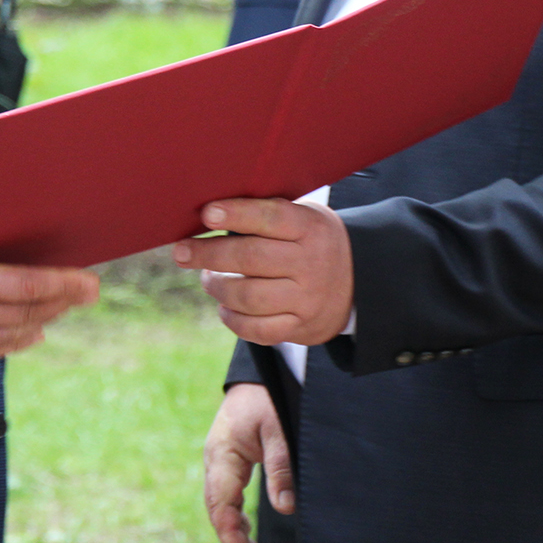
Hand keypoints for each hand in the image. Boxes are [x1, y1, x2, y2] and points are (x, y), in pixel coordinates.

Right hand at [0, 193, 98, 358]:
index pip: (27, 285)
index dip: (63, 284)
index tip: (89, 281)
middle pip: (28, 311)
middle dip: (63, 301)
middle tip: (88, 291)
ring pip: (15, 333)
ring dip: (45, 319)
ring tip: (63, 305)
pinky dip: (18, 341)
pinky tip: (33, 334)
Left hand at [174, 198, 353, 346]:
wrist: (360, 283)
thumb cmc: (313, 240)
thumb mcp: (304, 216)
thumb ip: (267, 213)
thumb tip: (209, 212)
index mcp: (310, 228)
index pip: (270, 217)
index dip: (236, 214)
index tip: (206, 214)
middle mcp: (311, 263)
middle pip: (251, 258)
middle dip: (208, 254)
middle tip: (182, 252)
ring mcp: (307, 299)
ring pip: (249, 296)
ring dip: (217, 288)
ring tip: (207, 278)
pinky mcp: (301, 327)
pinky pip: (258, 329)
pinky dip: (233, 320)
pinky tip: (224, 307)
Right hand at [205, 382, 292, 542]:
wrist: (257, 377)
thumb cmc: (266, 397)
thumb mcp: (278, 429)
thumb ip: (280, 467)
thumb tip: (285, 507)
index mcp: (222, 453)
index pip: (220, 502)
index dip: (230, 531)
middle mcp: (214, 459)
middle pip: (215, 507)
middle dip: (229, 534)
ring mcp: (218, 460)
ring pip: (218, 502)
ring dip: (230, 525)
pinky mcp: (226, 461)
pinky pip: (224, 493)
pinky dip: (232, 512)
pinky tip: (244, 527)